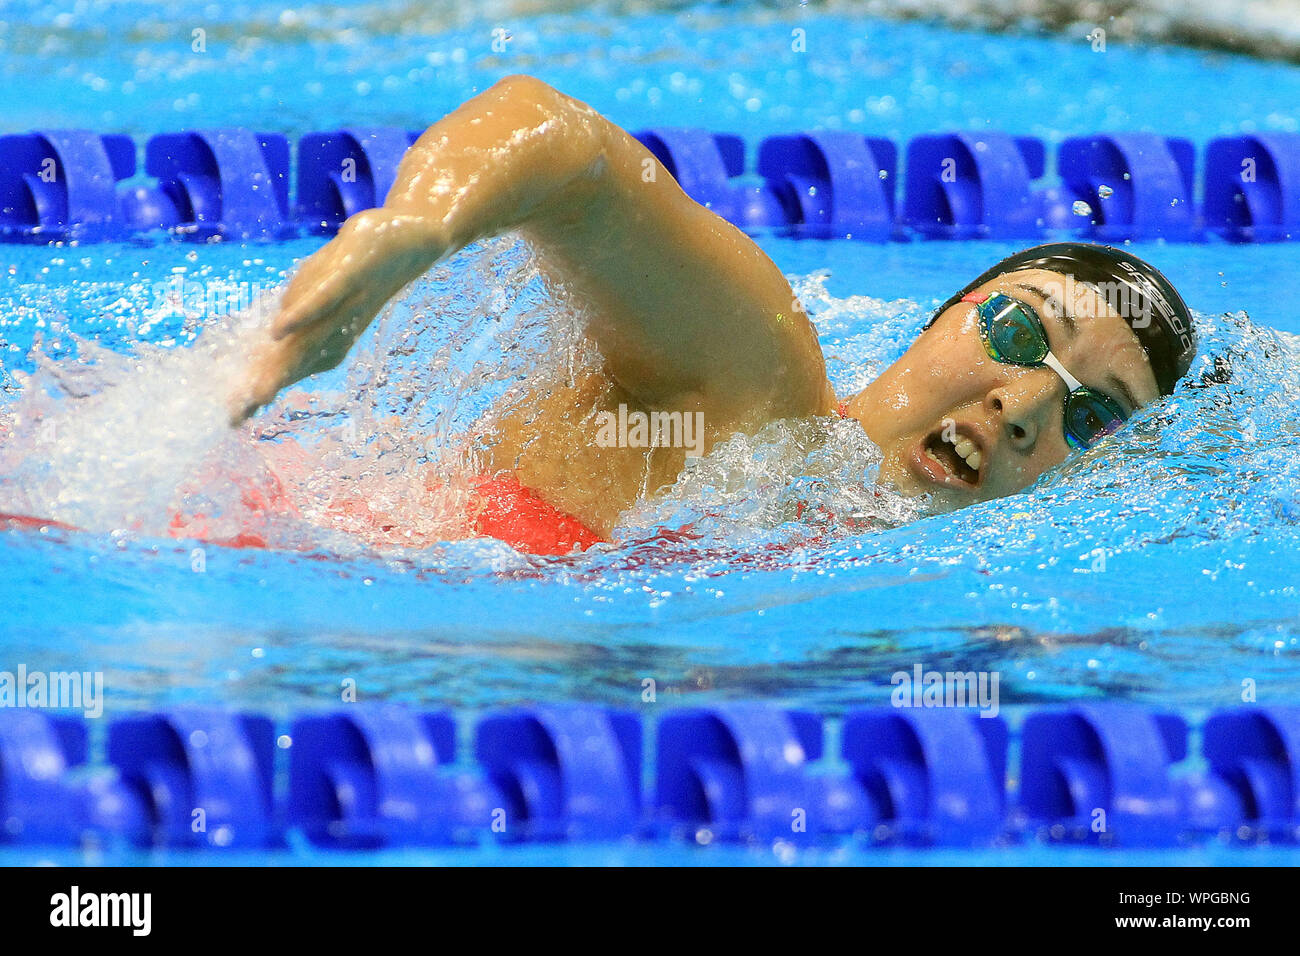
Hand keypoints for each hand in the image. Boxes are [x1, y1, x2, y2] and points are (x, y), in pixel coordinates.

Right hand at [228, 209, 442, 424]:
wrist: (412, 239)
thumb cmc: (357, 268)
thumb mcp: (317, 289)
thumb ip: (296, 314)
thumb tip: (274, 338)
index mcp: (322, 339)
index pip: (281, 370)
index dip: (255, 394)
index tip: (230, 421)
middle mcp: (333, 332)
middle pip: (289, 366)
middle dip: (260, 392)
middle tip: (232, 418)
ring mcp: (342, 306)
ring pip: (305, 342)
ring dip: (278, 368)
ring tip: (253, 394)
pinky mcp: (350, 275)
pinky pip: (323, 300)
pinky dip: (301, 316)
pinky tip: (278, 331)